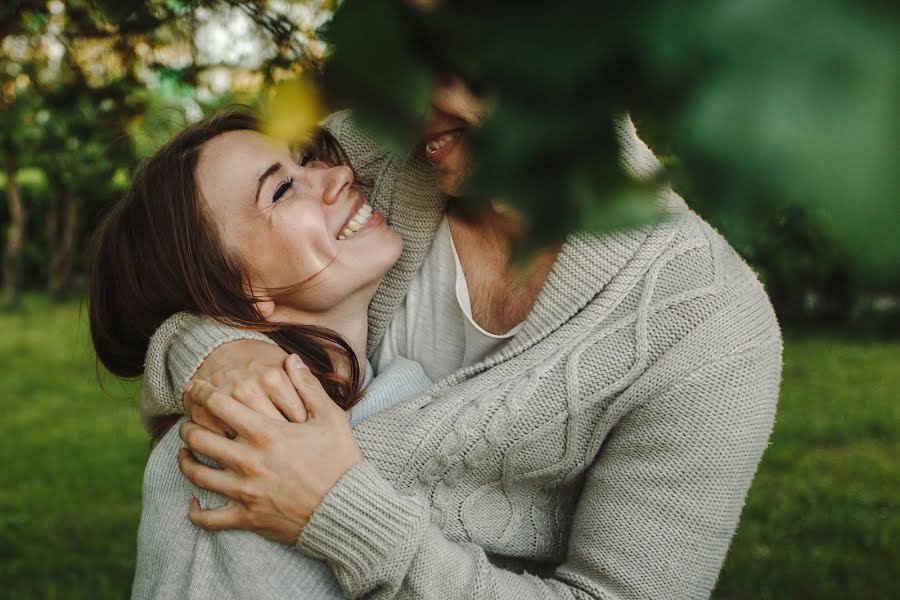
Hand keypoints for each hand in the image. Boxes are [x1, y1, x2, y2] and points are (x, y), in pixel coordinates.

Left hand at [177, 354, 362, 544]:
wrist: (347, 509)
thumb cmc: (341, 461)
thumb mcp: (331, 417)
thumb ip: (308, 386)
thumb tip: (292, 359)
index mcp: (265, 432)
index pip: (219, 404)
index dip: (201, 392)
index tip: (194, 387)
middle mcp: (248, 460)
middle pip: (198, 438)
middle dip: (188, 426)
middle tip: (188, 423)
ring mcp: (244, 490)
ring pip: (197, 475)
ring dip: (185, 462)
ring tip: (184, 453)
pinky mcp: (246, 517)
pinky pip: (209, 518)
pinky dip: (196, 511)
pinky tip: (194, 502)